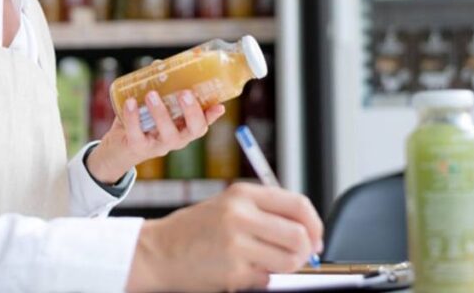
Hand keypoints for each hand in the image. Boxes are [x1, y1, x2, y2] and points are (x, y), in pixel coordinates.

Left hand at [86, 90, 225, 184]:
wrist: (118, 149)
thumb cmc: (142, 123)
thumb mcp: (155, 108)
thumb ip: (160, 89)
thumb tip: (159, 64)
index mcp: (184, 128)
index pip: (203, 123)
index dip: (212, 116)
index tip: (220, 105)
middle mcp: (177, 139)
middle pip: (193, 130)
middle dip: (191, 111)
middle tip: (185, 93)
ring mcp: (159, 145)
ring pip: (167, 133)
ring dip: (161, 112)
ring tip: (152, 94)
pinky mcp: (138, 147)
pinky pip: (137, 133)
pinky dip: (133, 117)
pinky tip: (130, 102)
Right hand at [126, 183, 324, 291]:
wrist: (157, 251)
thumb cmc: (196, 230)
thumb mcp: (229, 206)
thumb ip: (265, 212)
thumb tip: (308, 233)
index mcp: (242, 194)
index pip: (298, 205)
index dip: (315, 225)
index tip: (316, 238)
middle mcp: (240, 215)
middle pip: (299, 236)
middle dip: (306, 252)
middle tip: (298, 257)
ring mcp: (236, 244)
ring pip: (289, 261)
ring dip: (287, 268)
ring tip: (267, 264)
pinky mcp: (232, 271)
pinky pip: (267, 279)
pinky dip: (262, 279)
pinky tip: (242, 271)